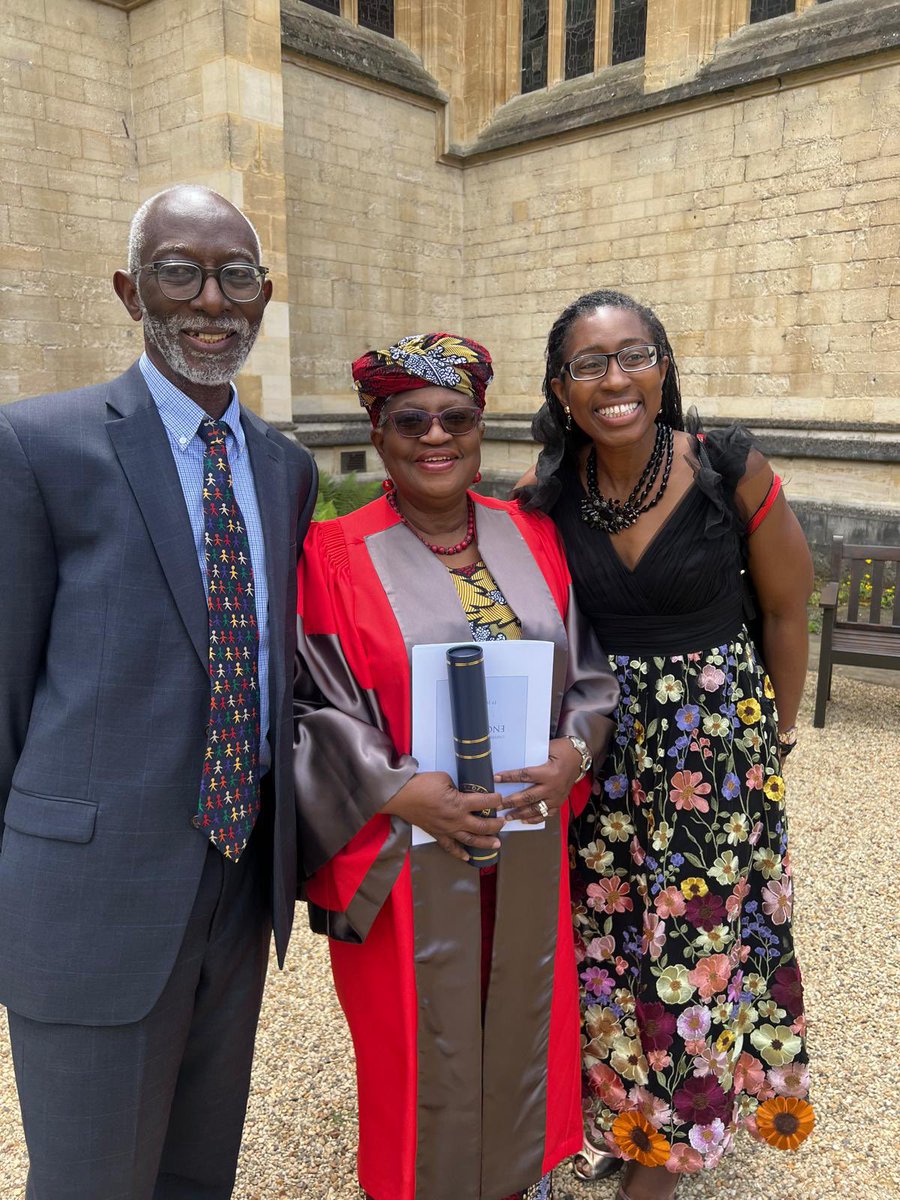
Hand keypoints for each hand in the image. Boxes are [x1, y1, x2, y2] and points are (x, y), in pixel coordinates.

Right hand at [382, 771, 503, 863]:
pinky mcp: (437, 834)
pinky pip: (450, 847)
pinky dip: (459, 853)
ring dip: (485, 842)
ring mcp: (447, 829)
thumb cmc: (421, 785)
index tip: (500, 799)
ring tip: (496, 844)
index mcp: (459, 803)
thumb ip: (456, 787)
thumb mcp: (444, 778)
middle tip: (503, 822)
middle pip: (482, 826)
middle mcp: (456, 820)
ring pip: (470, 840)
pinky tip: (468, 857)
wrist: (400, 796)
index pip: (484, 803)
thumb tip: (462, 793)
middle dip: (495, 825)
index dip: (495, 800)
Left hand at [493, 737, 582, 824]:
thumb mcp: (548, 748)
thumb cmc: (562, 751)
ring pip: (535, 809)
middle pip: (528, 797)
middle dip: (511, 802)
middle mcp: (552, 787)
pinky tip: (524, 820)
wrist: (579, 759)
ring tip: (507, 817)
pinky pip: (546, 814)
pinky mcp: (559, 803)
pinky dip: (534, 818)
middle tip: (497, 805)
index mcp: (549, 772)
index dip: (509, 777)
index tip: (496, 778)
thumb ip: (533, 756)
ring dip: (520, 814)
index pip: (525, 775)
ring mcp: (556, 797)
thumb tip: (512, 758)